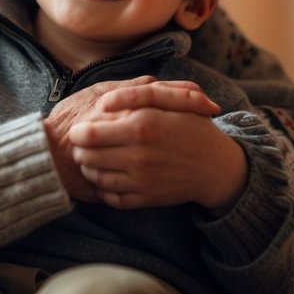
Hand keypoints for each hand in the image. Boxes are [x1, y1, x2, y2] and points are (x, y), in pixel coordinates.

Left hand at [43, 77, 218, 201]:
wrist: (216, 165)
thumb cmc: (191, 126)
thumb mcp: (169, 100)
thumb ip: (135, 94)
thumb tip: (103, 102)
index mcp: (142, 126)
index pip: (89, 134)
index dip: (77, 132)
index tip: (78, 129)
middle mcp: (140, 155)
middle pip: (87, 156)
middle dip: (79, 150)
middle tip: (80, 145)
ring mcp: (143, 180)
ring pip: (96, 178)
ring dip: (88, 168)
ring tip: (90, 160)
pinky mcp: (147, 199)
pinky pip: (111, 198)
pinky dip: (102, 190)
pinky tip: (104, 178)